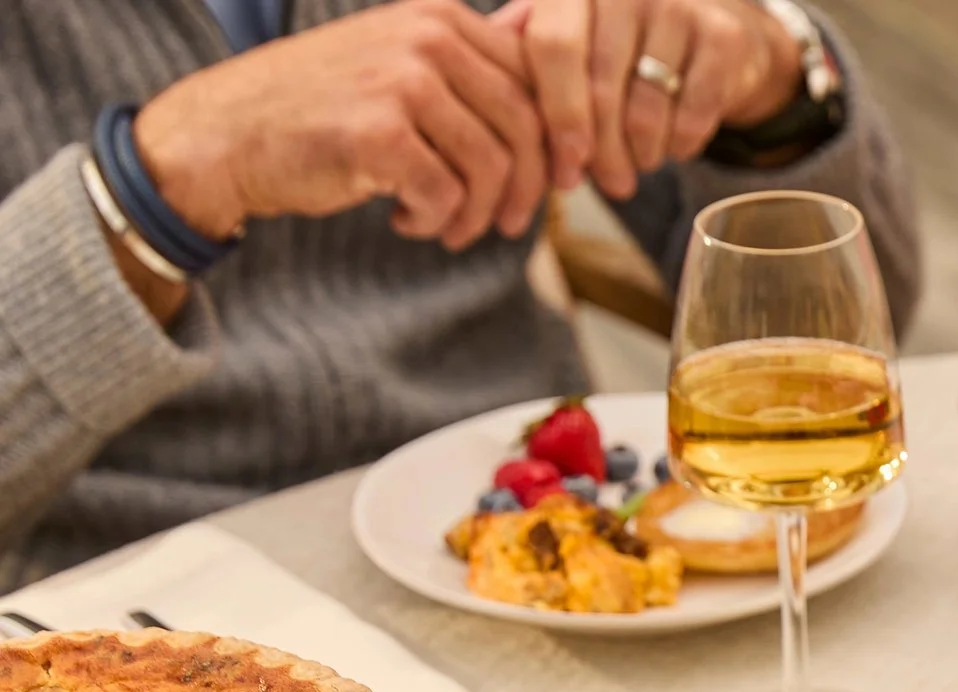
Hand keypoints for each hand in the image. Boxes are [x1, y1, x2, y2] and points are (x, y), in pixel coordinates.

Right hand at [133, 0, 546, 249]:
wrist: (226, 133)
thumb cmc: (323, 105)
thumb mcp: (400, 59)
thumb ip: (470, 53)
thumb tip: (540, 27)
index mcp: (440, 17)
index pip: (536, 81)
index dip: (555, 143)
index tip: (549, 184)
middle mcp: (426, 38)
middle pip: (525, 128)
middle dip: (525, 190)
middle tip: (508, 225)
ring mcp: (402, 83)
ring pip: (491, 168)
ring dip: (477, 215)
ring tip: (449, 228)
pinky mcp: (380, 134)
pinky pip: (447, 196)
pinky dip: (436, 223)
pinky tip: (407, 222)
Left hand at [506, 0, 803, 198]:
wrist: (711, 29)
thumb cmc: (621, 44)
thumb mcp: (567, 40)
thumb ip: (522, 65)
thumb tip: (481, 119)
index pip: (553, 50)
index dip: (557, 116)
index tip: (563, 170)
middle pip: (601, 89)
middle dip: (601, 153)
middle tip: (607, 186)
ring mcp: (677, 6)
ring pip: (647, 111)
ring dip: (641, 157)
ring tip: (637, 166)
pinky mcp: (722, 35)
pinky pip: (694, 116)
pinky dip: (681, 146)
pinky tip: (674, 148)